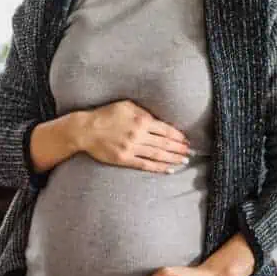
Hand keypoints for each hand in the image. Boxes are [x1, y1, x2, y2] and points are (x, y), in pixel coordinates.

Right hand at [72, 100, 189, 173]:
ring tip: (184, 160)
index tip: (187, 140)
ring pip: (158, 155)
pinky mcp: (124, 159)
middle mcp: (138, 134)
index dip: (178, 136)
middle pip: (165, 143)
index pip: (166, 130)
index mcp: (141, 120)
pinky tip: (169, 169)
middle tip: (190, 152)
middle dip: (179, 148)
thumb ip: (144, 111)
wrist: (86, 129)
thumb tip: (160, 118)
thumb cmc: (106, 114)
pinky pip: (145, 164)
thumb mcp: (126, 106)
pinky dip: (159, 167)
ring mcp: (131, 148)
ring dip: (173, 158)